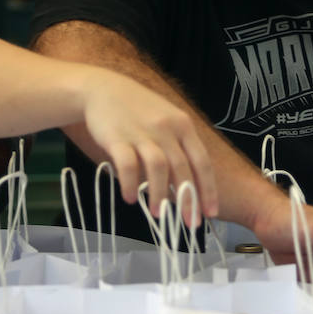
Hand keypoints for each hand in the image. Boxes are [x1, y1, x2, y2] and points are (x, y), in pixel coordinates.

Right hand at [77, 68, 217, 223]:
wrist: (102, 89)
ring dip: (159, 194)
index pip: (201, 162)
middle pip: (182, 169)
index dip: (207, 189)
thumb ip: (179, 148)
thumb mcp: (167, 120)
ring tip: (158, 213)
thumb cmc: (138, 110)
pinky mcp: (117, 138)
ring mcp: (141, 132)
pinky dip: (130, 183)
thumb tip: (189, 186)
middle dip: (188, 200)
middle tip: (190, 224)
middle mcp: (166, 128)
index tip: (210, 213)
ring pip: (158, 167)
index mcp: (183, 125)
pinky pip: (127, 164)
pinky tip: (129, 198)